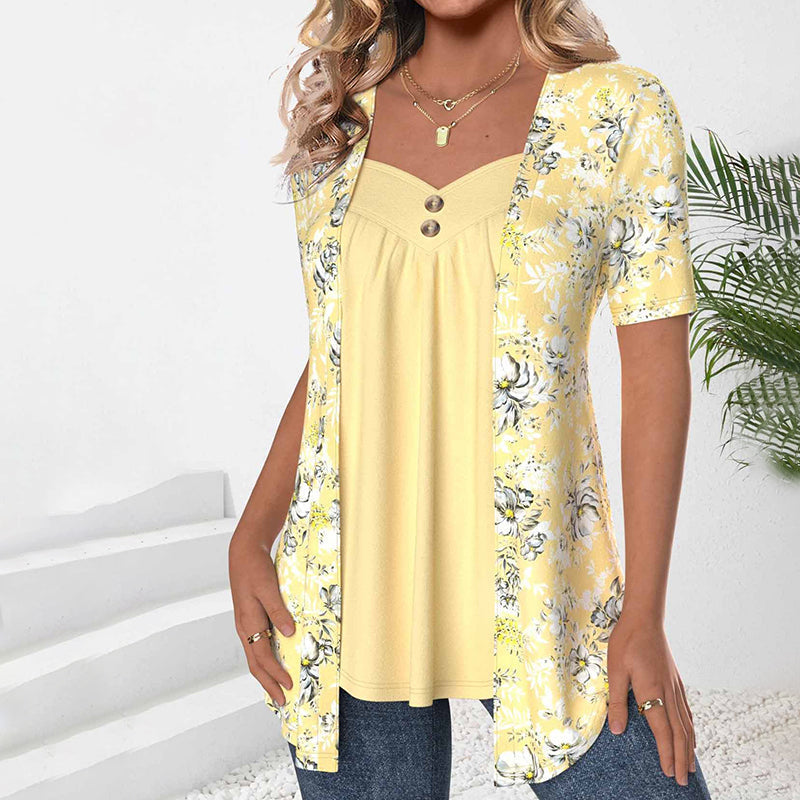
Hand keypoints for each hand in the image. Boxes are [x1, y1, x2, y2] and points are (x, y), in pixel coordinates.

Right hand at [228, 528, 294, 705]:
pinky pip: (257, 645)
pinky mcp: (250, 617)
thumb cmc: (255, 568)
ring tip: (277, 688)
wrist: (244, 553)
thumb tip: (289, 633)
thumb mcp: (268, 588)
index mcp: (248, 623)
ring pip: (255, 656)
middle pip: (256, 663)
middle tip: (282, 701)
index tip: (289, 687)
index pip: (262, 657)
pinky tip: (273, 660)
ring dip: (266, 674)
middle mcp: (245, 628)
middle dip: (269, 684)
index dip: (275, 674)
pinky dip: (265, 659)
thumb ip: (278, 611)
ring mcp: (246, 624)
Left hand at [607, 614, 695, 785]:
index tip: (669, 773)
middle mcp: (668, 692)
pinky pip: (686, 710)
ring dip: (688, 747)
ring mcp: (675, 686)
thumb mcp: (615, 671)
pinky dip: (690, 728)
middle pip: (679, 733)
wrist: (644, 619)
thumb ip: (617, 701)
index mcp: (652, 692)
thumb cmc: (626, 642)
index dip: (666, 754)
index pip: (663, 731)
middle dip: (680, 758)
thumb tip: (617, 730)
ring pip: (686, 723)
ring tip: (690, 766)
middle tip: (683, 780)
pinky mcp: (675, 680)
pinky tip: (689, 733)